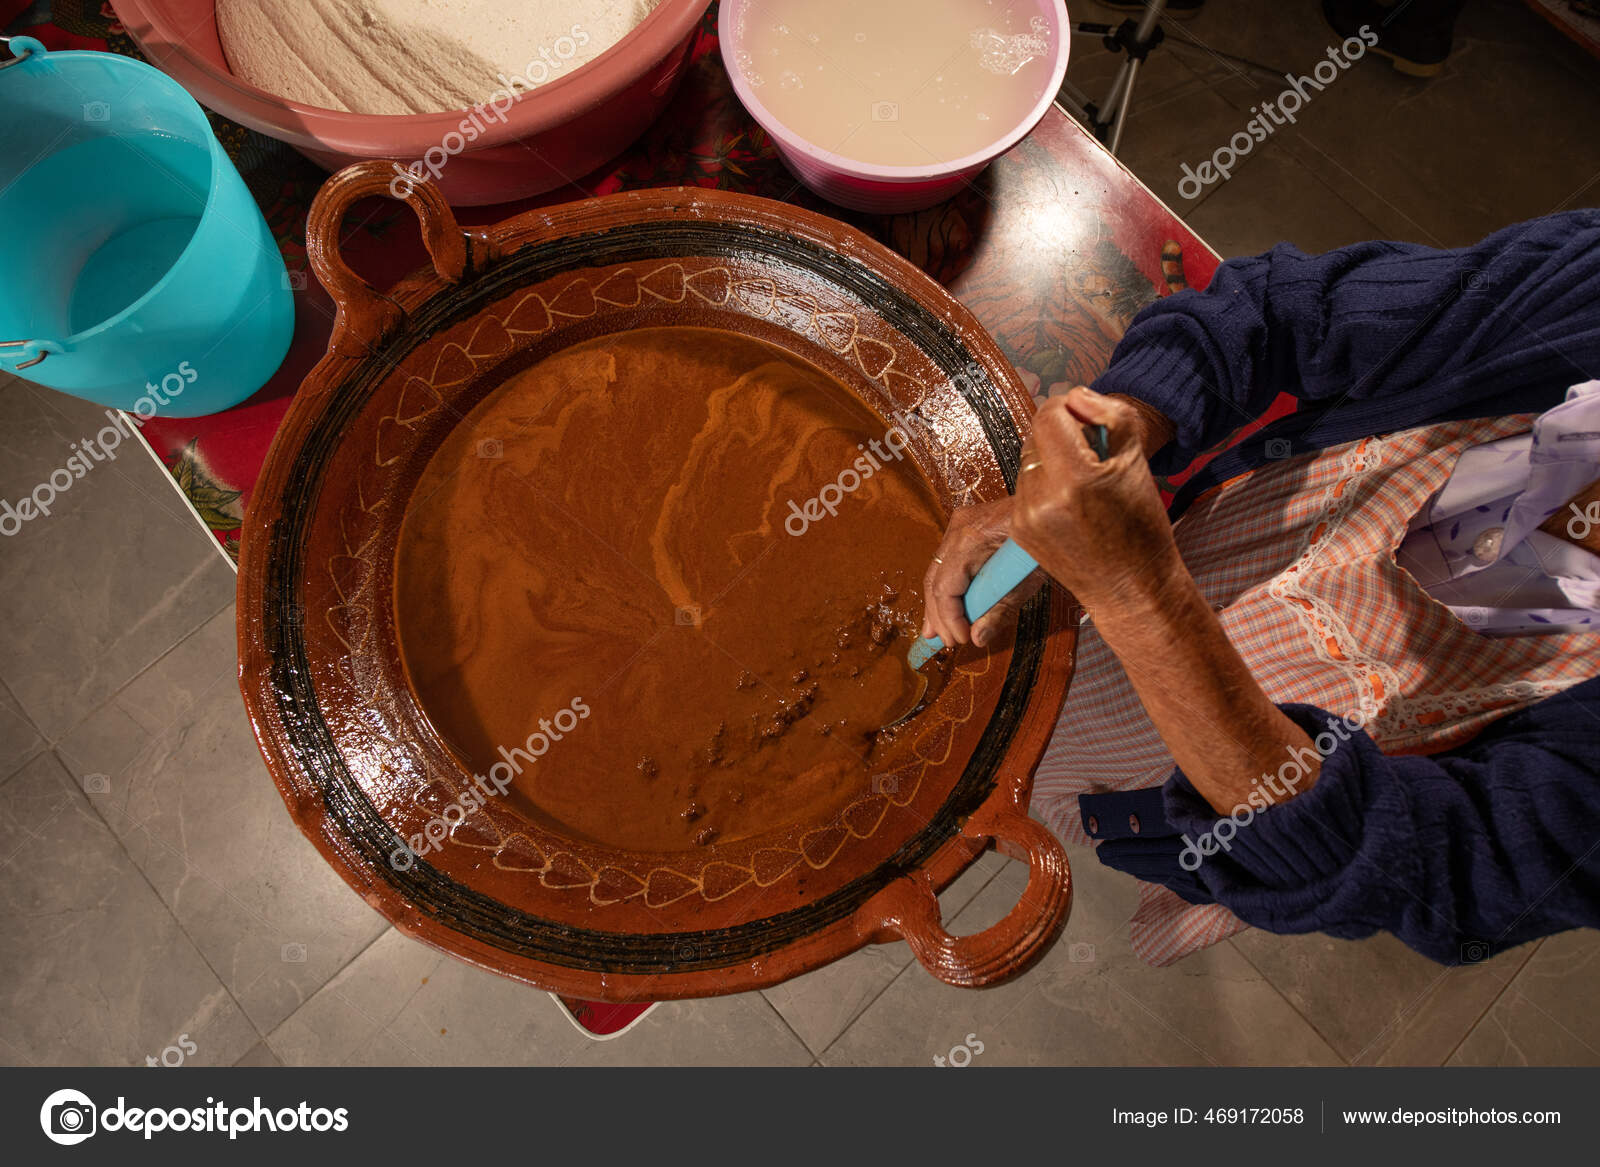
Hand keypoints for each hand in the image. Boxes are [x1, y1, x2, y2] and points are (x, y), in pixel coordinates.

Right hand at [920, 497, 1045, 647]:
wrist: (1054, 504)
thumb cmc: (1045, 539)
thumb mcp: (1028, 579)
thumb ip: (1000, 610)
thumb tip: (977, 638)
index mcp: (971, 540)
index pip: (946, 587)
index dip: (949, 618)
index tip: (960, 640)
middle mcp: (958, 529)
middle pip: (935, 580)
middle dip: (937, 615)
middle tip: (943, 642)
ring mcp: (958, 525)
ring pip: (937, 571)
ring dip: (937, 603)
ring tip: (936, 632)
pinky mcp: (964, 526)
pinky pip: (948, 561)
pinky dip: (947, 586)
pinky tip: (943, 607)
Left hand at [1011, 387, 1180, 614]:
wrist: (1131, 587)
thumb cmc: (1141, 526)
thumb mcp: (1137, 460)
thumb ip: (1110, 415)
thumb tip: (1076, 397)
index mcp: (1074, 479)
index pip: (1049, 415)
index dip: (1070, 407)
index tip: (1089, 420)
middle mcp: (1041, 498)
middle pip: (1036, 435)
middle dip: (1062, 435)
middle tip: (1093, 454)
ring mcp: (1025, 517)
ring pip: (1029, 460)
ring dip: (1052, 459)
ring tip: (1083, 484)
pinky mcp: (1018, 530)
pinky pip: (1025, 487)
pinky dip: (1045, 485)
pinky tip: (1070, 504)